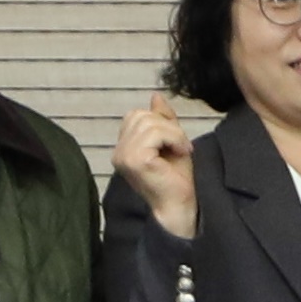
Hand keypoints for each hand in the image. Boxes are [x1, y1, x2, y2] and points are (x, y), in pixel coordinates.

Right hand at [116, 91, 198, 238]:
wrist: (179, 205)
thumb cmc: (176, 179)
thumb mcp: (171, 141)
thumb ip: (162, 119)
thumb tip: (155, 95)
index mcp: (123, 148)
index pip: (135, 116)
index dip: (159, 122)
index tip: (176, 142)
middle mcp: (118, 152)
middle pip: (140, 115)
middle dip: (167, 126)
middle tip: (181, 146)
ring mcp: (124, 155)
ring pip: (150, 122)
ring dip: (174, 133)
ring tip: (182, 150)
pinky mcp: (135, 159)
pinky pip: (156, 133)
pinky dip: (174, 138)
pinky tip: (181, 153)